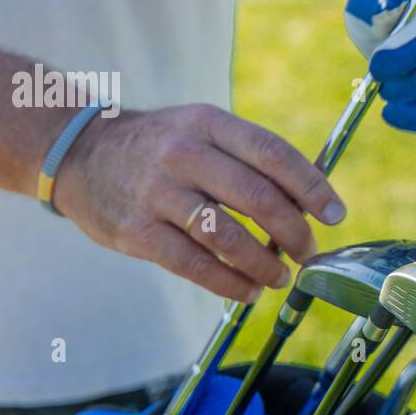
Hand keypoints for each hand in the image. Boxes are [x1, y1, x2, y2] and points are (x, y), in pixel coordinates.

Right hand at [52, 104, 344, 301]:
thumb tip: (311, 202)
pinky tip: (248, 291)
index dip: (311, 187)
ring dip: (264, 265)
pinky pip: (194, 265)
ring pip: (227, 237)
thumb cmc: (161, 148)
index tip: (335, 214)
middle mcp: (182, 153)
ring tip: (280, 277)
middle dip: (293, 233)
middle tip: (308, 253)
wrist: (80, 153)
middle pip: (257, 198)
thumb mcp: (202, 131)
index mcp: (209, 123)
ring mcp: (156, 193)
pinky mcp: (136, 231)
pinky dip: (230, 284)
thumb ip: (250, 160)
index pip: (272, 154)